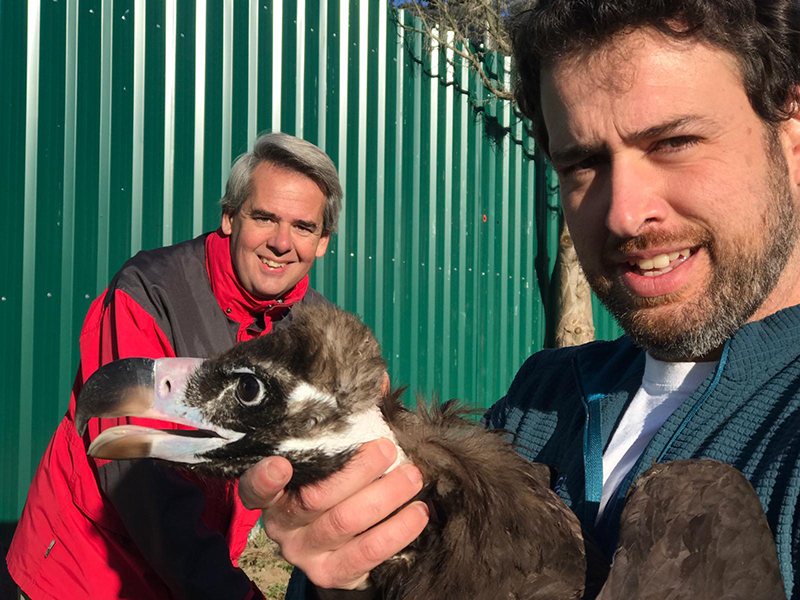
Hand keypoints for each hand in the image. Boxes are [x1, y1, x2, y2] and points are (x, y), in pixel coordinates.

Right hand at [239, 439, 428, 589]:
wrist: (337, 548)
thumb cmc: (334, 486)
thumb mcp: (330, 457)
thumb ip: (347, 420)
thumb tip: (376, 381)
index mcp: (274, 494)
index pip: (255, 489)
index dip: (263, 479)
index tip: (281, 463)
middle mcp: (282, 526)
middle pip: (316, 498)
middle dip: (358, 470)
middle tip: (388, 449)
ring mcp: (306, 553)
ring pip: (347, 521)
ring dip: (386, 495)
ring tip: (414, 476)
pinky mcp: (333, 574)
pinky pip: (368, 554)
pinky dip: (398, 531)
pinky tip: (418, 513)